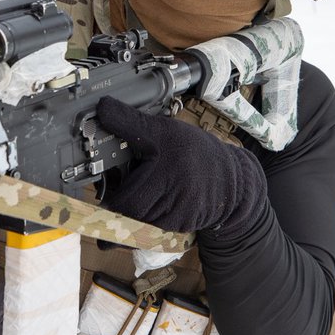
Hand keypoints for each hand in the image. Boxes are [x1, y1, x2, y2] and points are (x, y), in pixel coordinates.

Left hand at [95, 97, 267, 236]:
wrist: (232, 178)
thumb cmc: (196, 152)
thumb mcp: (164, 130)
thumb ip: (130, 122)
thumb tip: (103, 107)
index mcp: (163, 173)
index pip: (121, 200)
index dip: (111, 192)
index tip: (106, 184)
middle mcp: (170, 201)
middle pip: (127, 212)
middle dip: (121, 199)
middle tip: (124, 182)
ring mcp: (175, 219)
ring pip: (138, 221)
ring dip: (134, 208)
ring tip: (145, 186)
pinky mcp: (179, 228)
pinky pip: (152, 226)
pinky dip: (149, 214)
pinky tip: (158, 197)